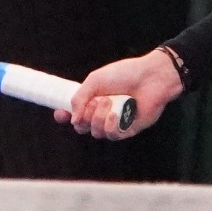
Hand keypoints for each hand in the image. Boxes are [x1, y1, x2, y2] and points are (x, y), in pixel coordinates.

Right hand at [57, 48, 185, 139]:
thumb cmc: (124, 74)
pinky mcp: (128, 130)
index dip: (64, 116)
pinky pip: (112, 135)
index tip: (61, 113)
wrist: (150, 77)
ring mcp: (115, 123)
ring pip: (96, 132)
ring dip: (99, 118)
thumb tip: (72, 120)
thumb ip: (79, 98)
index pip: (73, 114)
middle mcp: (101, 113)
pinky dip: (111, 125)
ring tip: (110, 102)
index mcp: (92, 100)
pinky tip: (116, 114)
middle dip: (84, 116)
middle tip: (94, 102)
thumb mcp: (95, 80)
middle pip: (82, 127)